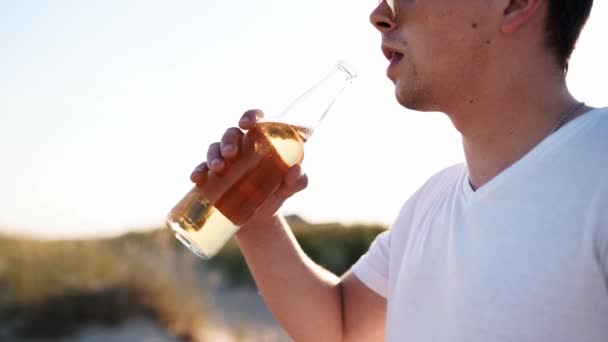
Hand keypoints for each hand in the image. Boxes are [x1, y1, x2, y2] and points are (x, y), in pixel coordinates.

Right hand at [189, 109, 308, 224]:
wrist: (258, 218)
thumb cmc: (275, 194)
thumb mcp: (288, 188)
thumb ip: (297, 181)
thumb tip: (297, 171)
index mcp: (260, 141)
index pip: (255, 120)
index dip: (250, 116)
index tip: (247, 124)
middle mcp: (240, 146)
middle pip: (231, 134)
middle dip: (229, 141)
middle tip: (231, 154)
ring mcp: (224, 160)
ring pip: (214, 149)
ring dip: (213, 155)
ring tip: (217, 169)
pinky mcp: (212, 176)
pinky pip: (202, 168)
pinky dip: (198, 171)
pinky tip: (196, 179)